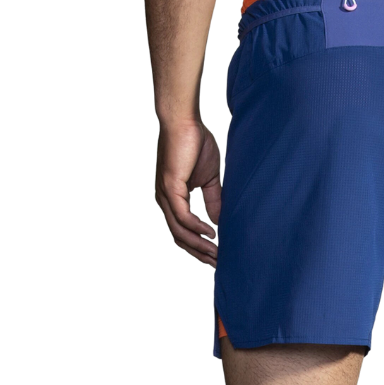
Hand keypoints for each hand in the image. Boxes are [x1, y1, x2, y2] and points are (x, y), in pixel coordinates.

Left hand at [155, 120, 221, 266]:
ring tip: (216, 254)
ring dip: (199, 246)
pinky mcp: (169, 187)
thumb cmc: (195, 143)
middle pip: (180, 238)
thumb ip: (213, 201)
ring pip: (180, 231)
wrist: (183, 120)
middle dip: (199, 253)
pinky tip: (211, 233)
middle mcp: (165, 201)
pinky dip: (196, 228)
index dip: (199, 246)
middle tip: (218, 264)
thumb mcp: (210, 179)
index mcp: (173, 199)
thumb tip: (218, 223)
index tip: (216, 257)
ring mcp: (165, 195)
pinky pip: (182, 216)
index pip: (183, 232)